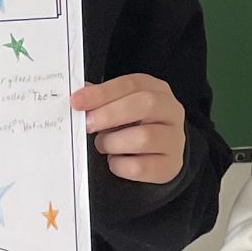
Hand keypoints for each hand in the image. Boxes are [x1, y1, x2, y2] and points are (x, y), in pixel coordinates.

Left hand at [73, 74, 187, 184]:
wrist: (162, 156)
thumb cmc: (137, 127)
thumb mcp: (123, 108)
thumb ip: (104, 100)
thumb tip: (80, 96)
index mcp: (158, 90)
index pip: (133, 84)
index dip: (103, 92)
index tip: (77, 101)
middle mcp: (171, 111)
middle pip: (146, 104)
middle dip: (110, 114)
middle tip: (88, 124)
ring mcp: (174, 139)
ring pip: (144, 137)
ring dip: (113, 142)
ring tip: (104, 145)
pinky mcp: (169, 166)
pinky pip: (140, 166)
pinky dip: (119, 165)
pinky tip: (115, 160)